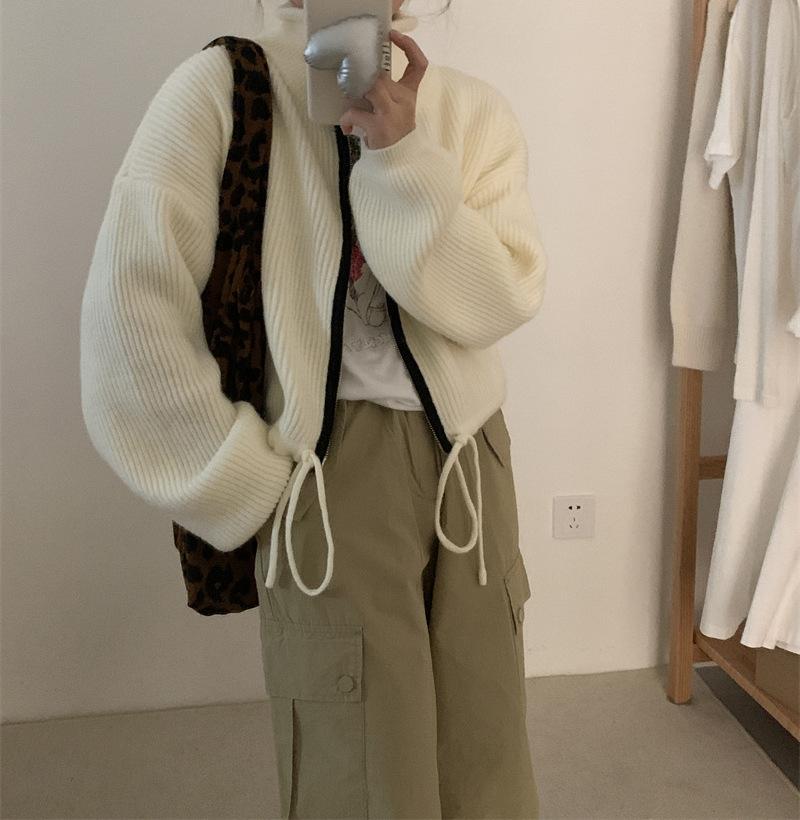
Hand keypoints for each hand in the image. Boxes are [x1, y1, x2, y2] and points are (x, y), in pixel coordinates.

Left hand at [339, 29, 428, 149]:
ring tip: (350, 102)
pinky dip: (346, 119)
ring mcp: (392, 113)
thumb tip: (361, 77)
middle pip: (382, 76)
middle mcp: (404, 102)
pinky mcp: (379, 126)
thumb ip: (387, 92)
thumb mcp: (397, 111)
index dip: (409, 46)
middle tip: (350, 80)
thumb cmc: (393, 135)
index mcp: (409, 95)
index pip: (419, 66)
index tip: (393, 36)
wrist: (400, 164)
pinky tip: (348, 128)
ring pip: (370, 87)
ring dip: (354, 93)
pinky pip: (355, 112)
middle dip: (363, 76)